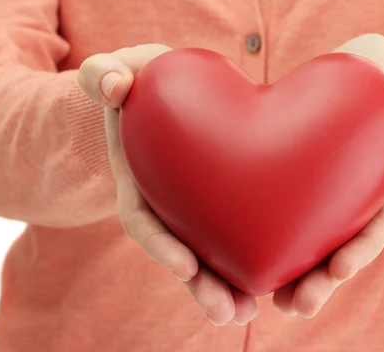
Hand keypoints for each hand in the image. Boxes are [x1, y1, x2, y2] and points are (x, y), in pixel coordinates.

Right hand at [78, 44, 257, 325]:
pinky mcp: (222, 197)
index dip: (161, 245)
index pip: (142, 218)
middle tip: (228, 313)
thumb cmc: (140, 81)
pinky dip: (255, 253)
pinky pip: (239, 229)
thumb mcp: (117, 71)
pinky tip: (281, 278)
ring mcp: (191, 203)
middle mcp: (164, 200)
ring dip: (229, 286)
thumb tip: (111, 85)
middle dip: (202, 285)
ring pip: (210, 253)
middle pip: (179, 251)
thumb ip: (102, 74)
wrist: (163, 91)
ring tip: (252, 312)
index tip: (185, 268)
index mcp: (138, 177)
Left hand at [273, 33, 383, 316]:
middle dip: (322, 280)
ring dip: (292, 279)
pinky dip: (264, 247)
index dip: (361, 248)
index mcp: (379, 178)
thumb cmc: (366, 71)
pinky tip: (242, 269)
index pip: (377, 223)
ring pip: (306, 246)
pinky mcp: (284, 192)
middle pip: (339, 248)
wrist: (332, 74)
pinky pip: (274, 224)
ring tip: (274, 303)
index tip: (341, 268)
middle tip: (300, 303)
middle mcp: (350, 197)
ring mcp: (317, 198)